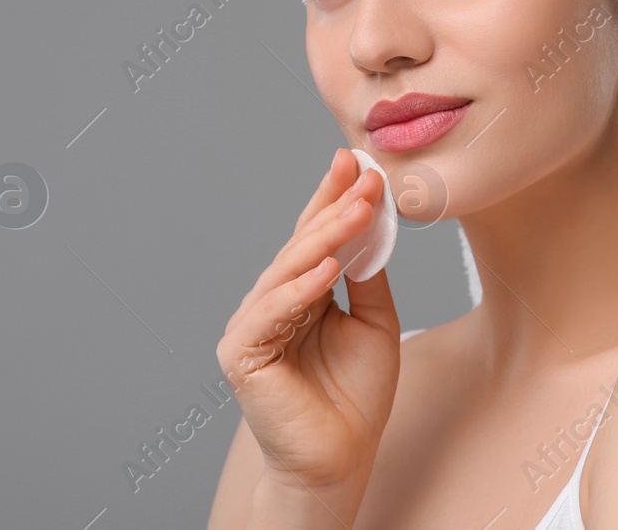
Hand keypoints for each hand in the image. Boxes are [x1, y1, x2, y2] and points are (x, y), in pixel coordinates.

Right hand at [216, 148, 401, 493]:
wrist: (343, 456)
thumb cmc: (356, 394)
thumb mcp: (375, 320)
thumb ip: (368, 274)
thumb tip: (373, 221)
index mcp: (300, 293)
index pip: (315, 236)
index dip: (334, 197)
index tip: (357, 161)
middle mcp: (271, 303)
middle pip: (302, 245)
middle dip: (335, 207)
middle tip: (364, 175)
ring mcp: (253, 327)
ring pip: (288, 271)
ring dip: (325, 238)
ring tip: (358, 211)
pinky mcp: (242, 355)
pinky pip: (273, 313)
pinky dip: (301, 290)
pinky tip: (329, 269)